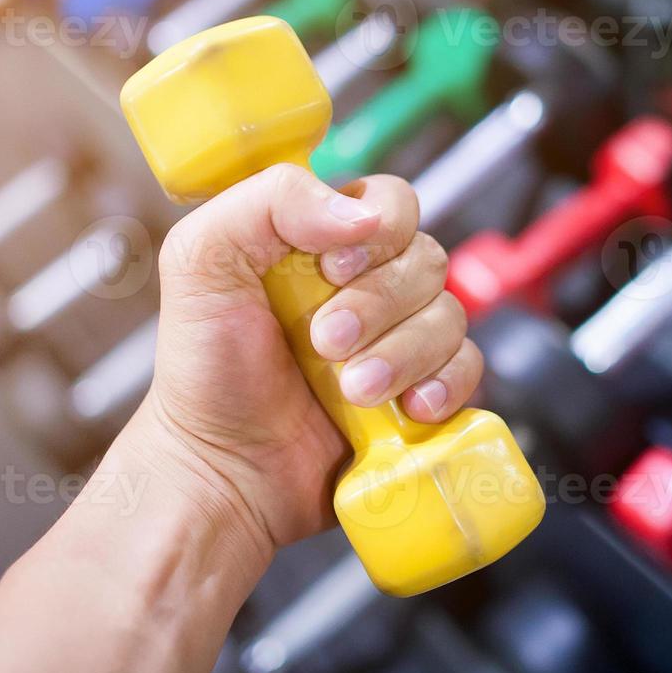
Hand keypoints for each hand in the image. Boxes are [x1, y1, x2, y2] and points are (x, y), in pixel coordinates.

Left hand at [136, 164, 481, 556]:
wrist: (221, 471)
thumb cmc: (203, 367)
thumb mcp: (202, 260)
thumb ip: (269, 201)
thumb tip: (361, 212)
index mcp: (322, 240)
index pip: (392, 202)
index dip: (380, 229)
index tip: (332, 270)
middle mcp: (368, 284)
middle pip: (426, 259)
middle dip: (379, 305)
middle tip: (326, 344)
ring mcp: (399, 340)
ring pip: (450, 316)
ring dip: (404, 354)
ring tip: (353, 391)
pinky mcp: (422, 392)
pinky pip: (469, 370)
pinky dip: (447, 386)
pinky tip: (408, 409)